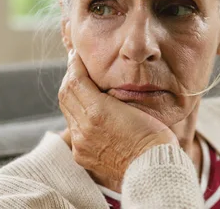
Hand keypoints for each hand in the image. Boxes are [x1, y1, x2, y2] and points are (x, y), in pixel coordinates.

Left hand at [58, 50, 178, 183]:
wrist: (153, 165)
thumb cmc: (153, 134)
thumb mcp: (136, 105)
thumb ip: (113, 92)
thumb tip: (102, 78)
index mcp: (98, 112)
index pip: (75, 80)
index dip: (75, 65)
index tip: (78, 54)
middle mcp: (84, 128)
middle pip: (66, 94)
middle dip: (70, 77)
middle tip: (77, 64)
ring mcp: (81, 143)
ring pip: (67, 111)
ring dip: (72, 95)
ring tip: (81, 83)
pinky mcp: (82, 154)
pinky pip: (73, 128)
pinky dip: (76, 114)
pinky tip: (88, 108)